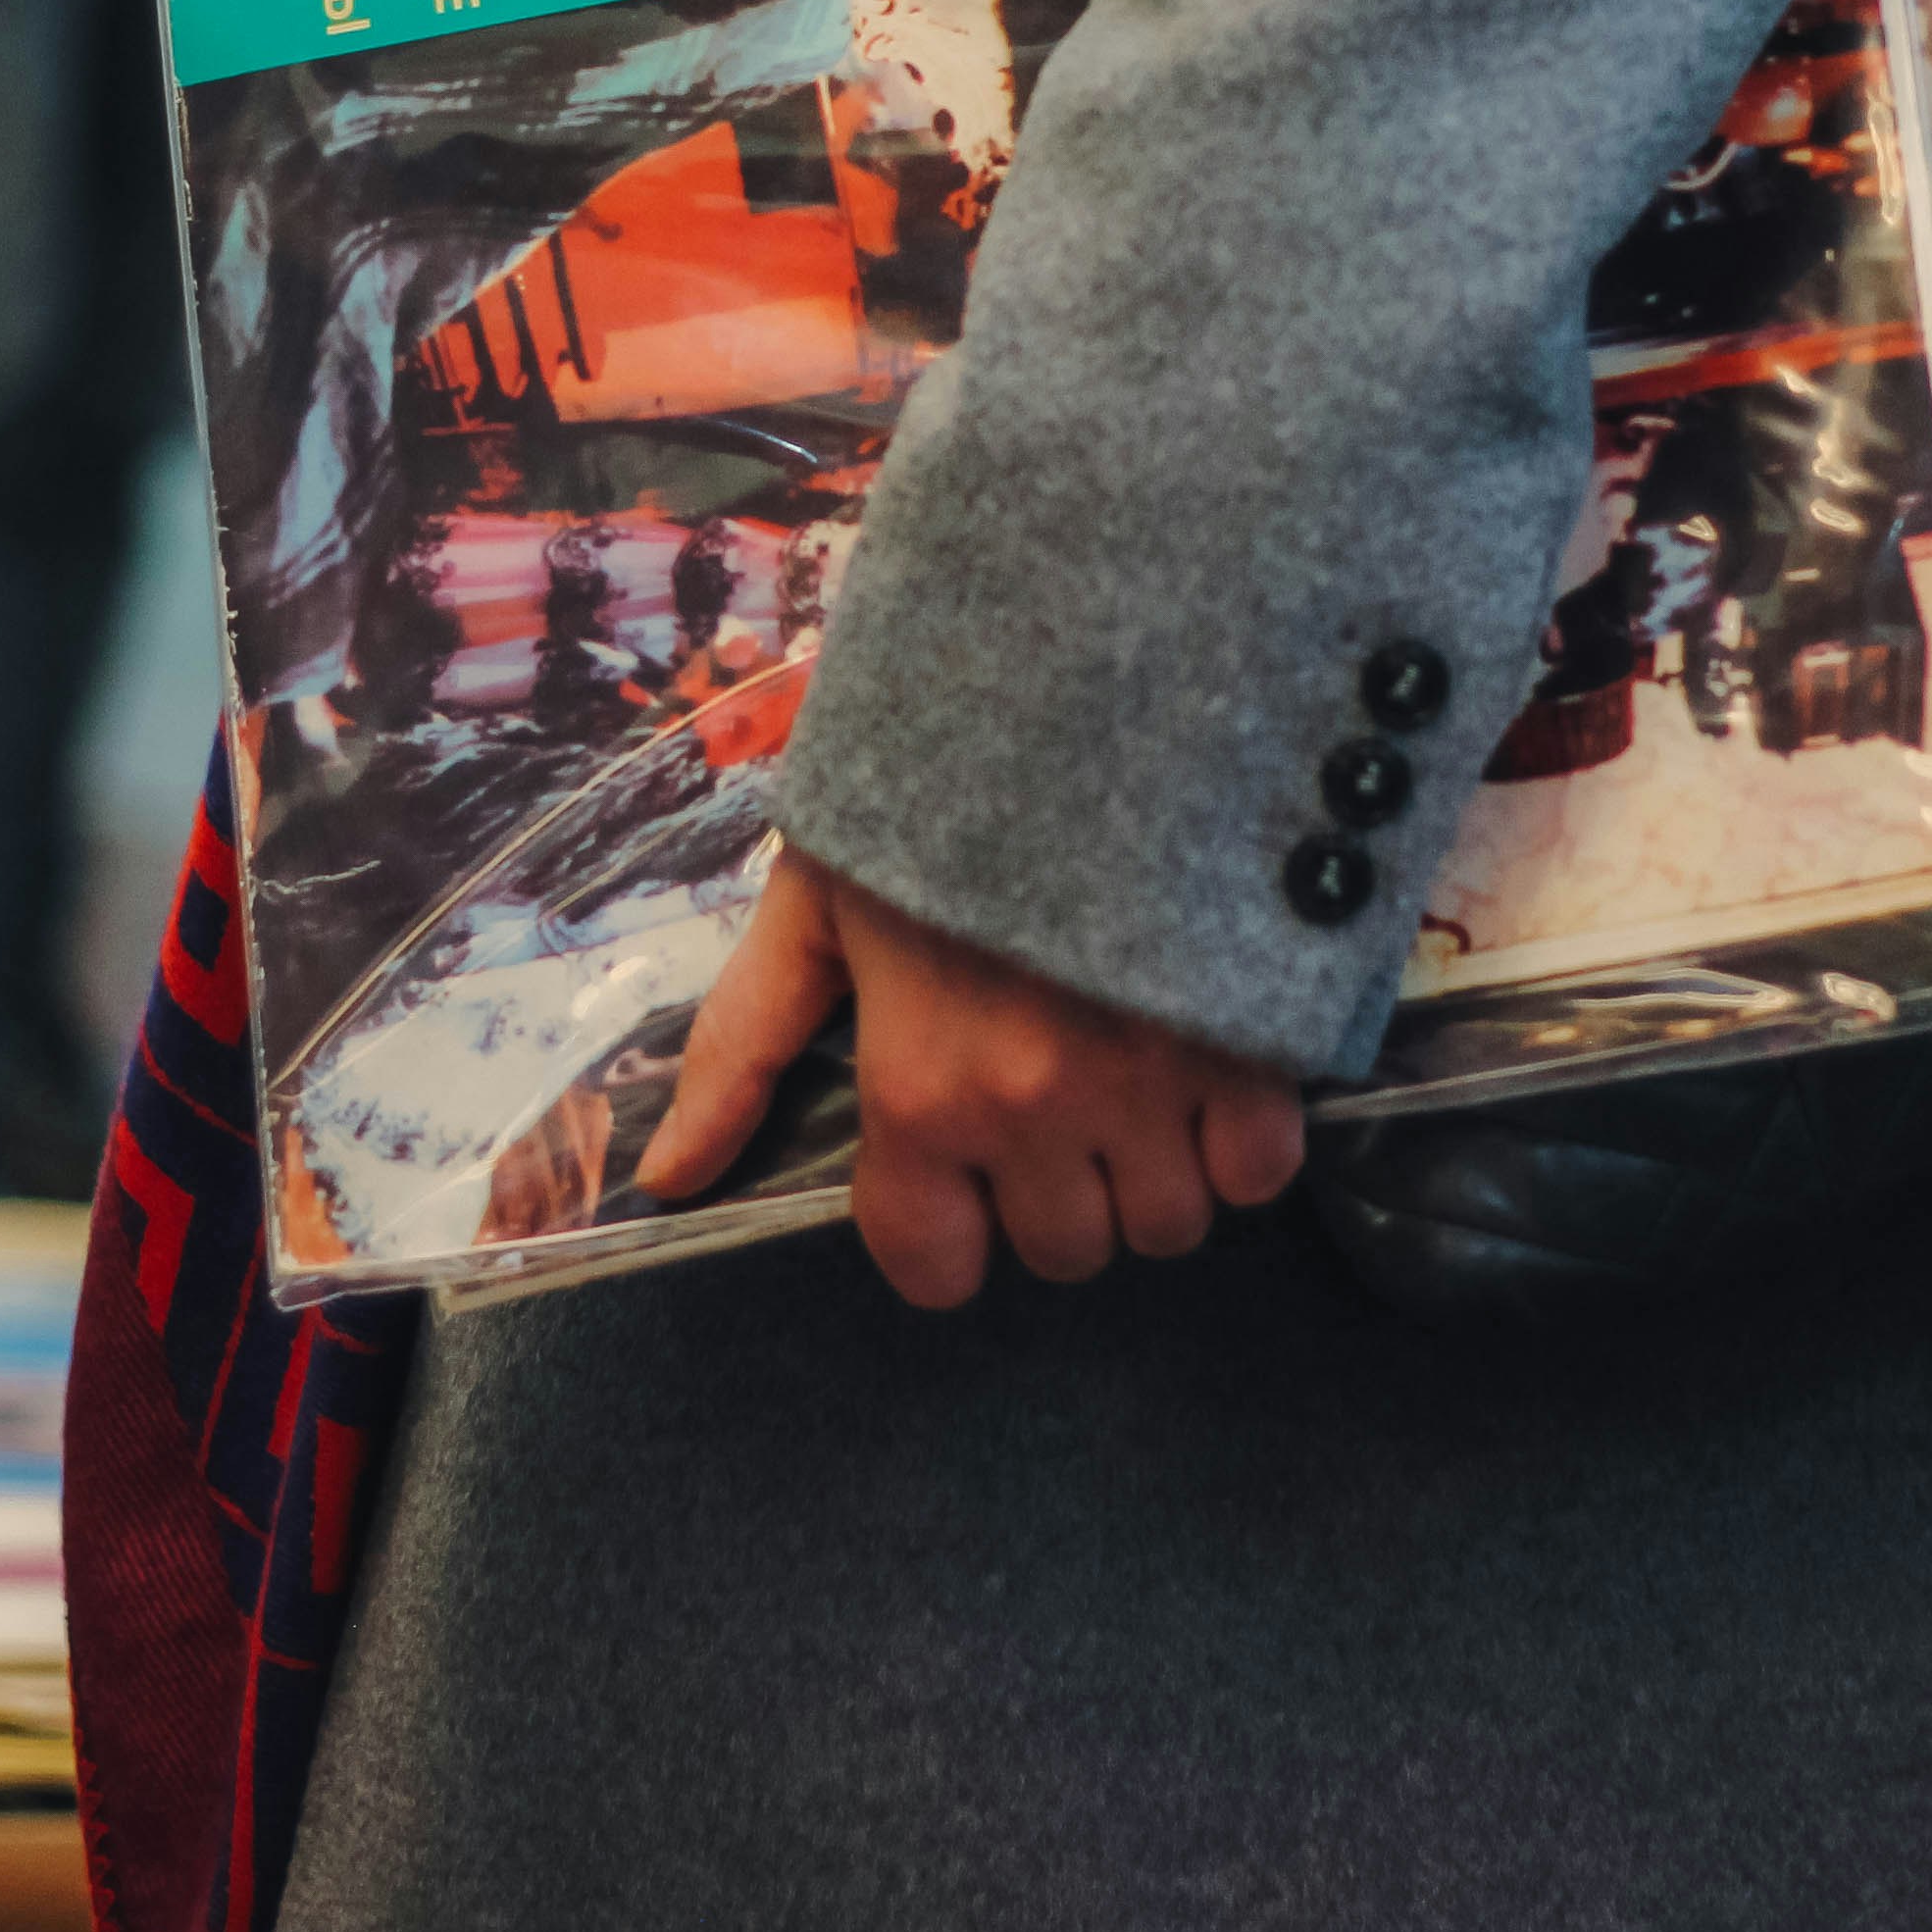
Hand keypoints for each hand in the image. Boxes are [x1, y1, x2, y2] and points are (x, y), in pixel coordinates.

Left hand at [640, 842, 1309, 1309]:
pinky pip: (1263, 1173)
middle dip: (1052, 1196)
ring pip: (1165, 1226)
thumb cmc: (938, 776)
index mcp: (918, 1086)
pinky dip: (1241, 1143)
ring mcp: (1155, 1084)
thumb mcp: (816, 898)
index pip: (933, 1262)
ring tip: (1132, 1087)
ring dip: (1150, 1176)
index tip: (956, 1181)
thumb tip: (667, 1178)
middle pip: (1062, 1250)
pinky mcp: (1259, 1043)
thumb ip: (744, 1045)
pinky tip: (1208, 1068)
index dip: (943, 1234)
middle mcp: (1034, 1109)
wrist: (1096, 668)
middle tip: (1051, 1106)